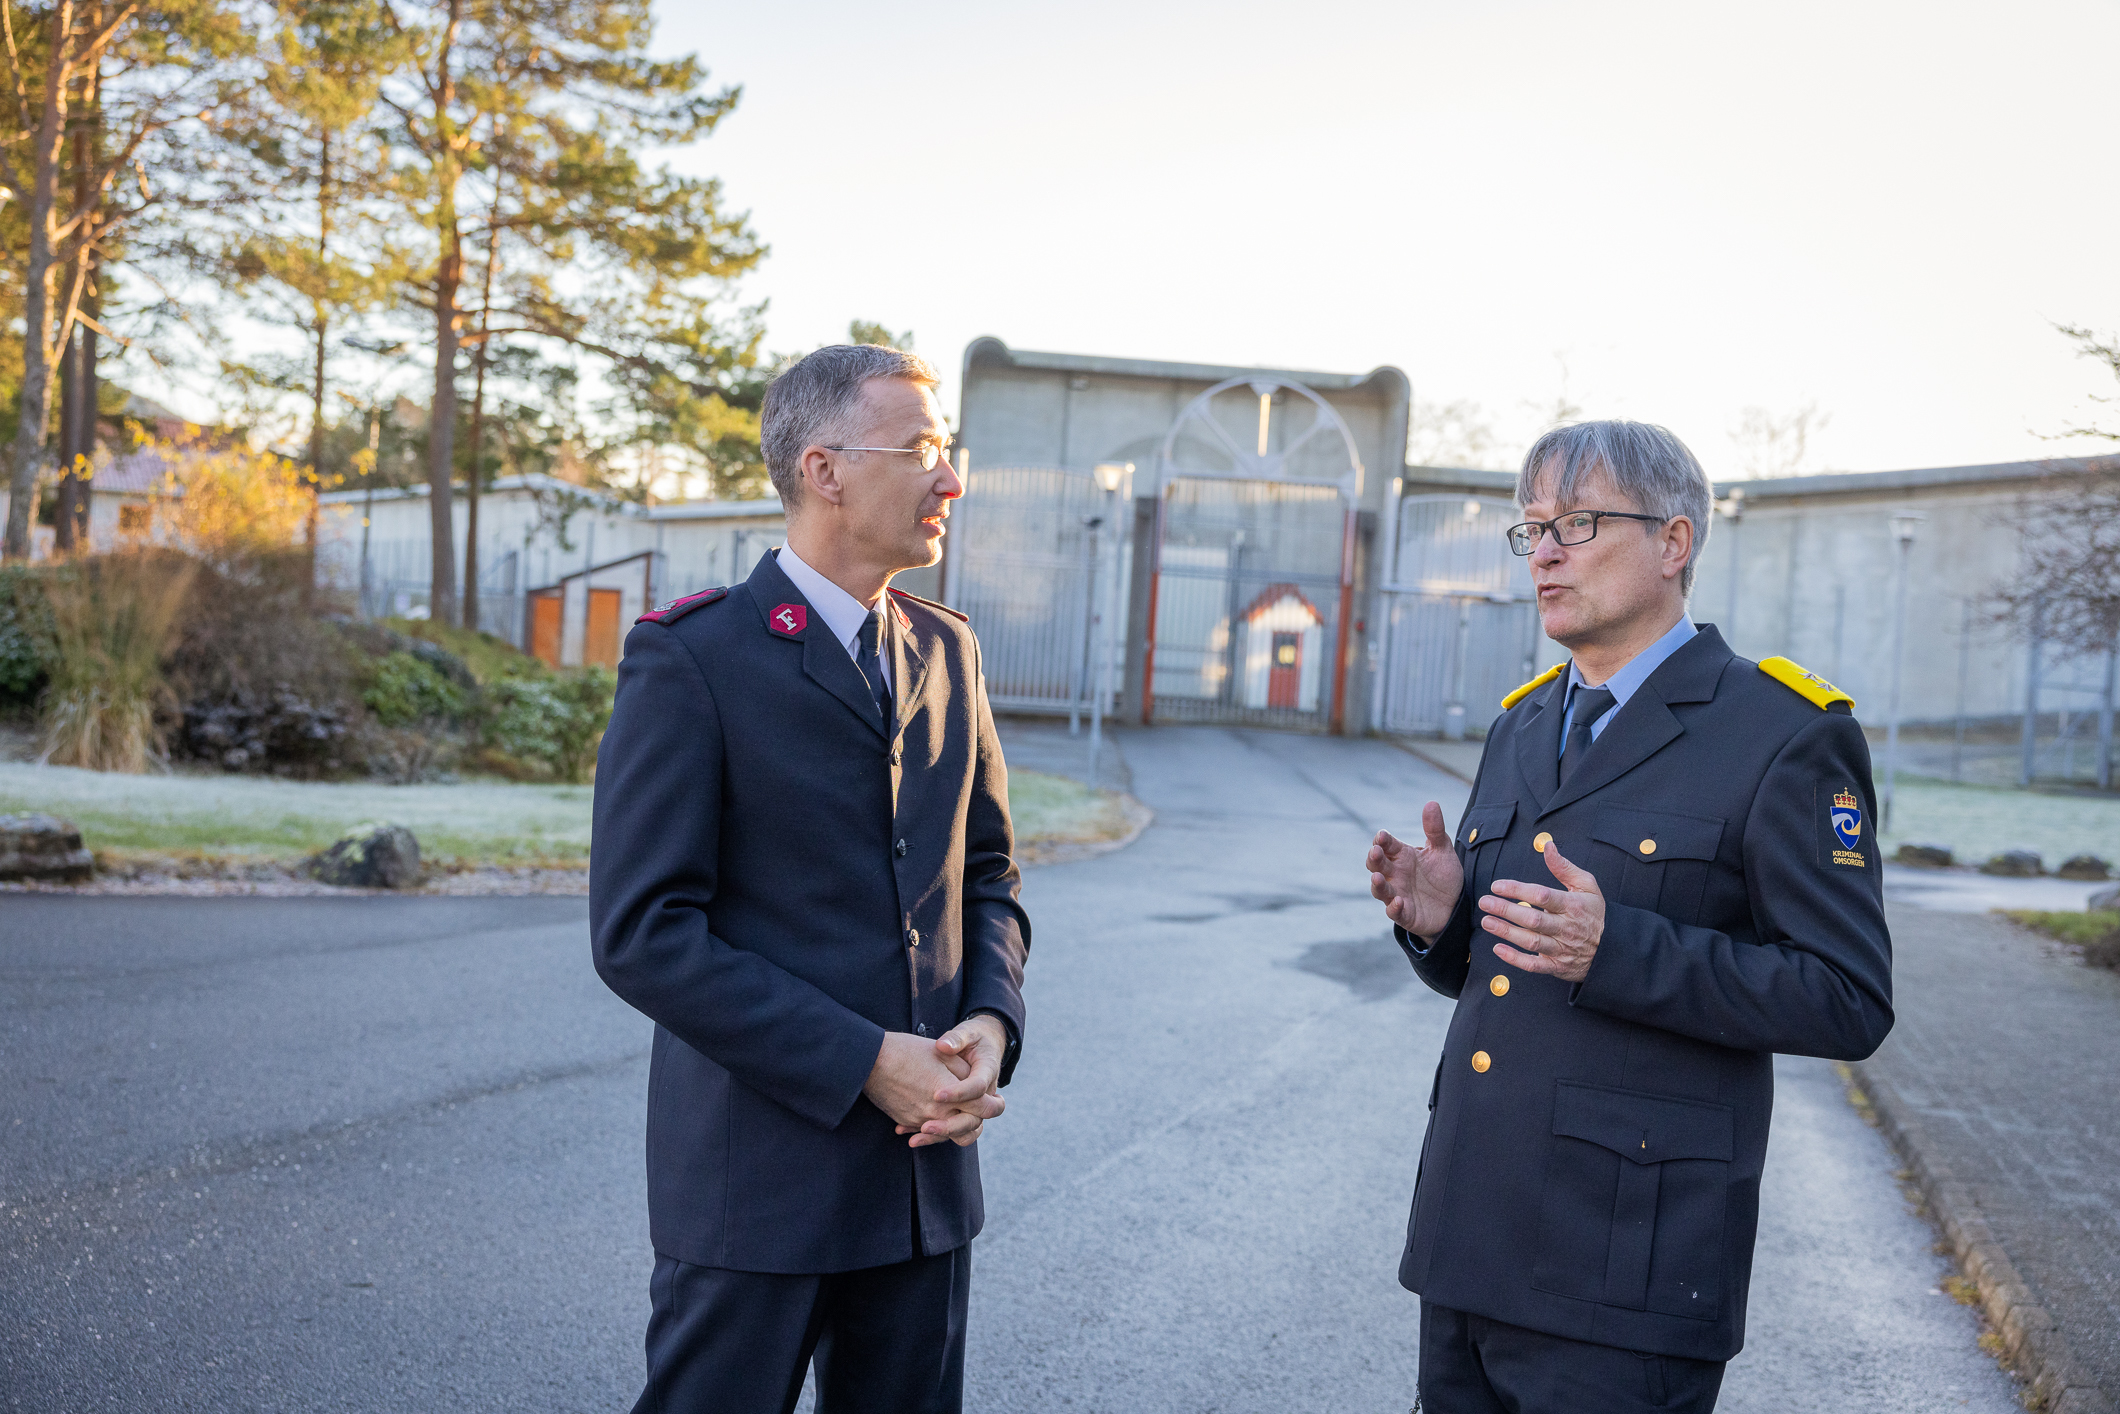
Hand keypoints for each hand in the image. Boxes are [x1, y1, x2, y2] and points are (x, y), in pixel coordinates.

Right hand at [864, 1021, 1006, 1149]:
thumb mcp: (943, 1055)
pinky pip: (927, 1130)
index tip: (999, 1099)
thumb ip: (965, 1073)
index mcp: (952, 1095)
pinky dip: (935, 1126)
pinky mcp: (907, 1121)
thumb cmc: (908, 1051)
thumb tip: (979, 1085)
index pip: (984, 1108)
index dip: (995, 1104)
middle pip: (969, 1127)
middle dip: (979, 1119)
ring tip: (964, 1114)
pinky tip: (936, 1115)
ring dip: (958, 1127)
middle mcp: (938, 1113)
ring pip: (949, 1134)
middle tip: (985, 1109)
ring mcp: (921, 1120)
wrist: (870, 1061)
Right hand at [1366, 801, 1464, 941]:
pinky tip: (1398, 902)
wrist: (1456, 905)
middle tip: (1376, 851)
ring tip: (1377, 877)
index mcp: (1402, 856)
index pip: (1386, 845)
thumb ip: (1435, 829)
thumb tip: (1431, 803)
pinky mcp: (1404, 914)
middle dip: (1374, 858)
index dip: (1382, 841)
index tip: (1382, 836)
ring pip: (1380, 889)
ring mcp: (1397, 894)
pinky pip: (1395, 912)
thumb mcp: (1442, 850)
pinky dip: (1394, 908)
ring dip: (1377, 884)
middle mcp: (1395, 874)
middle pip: (1377, 865)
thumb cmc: (1443, 876)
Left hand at [1479, 841, 1604, 983]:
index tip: (1497, 886)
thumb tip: (1547, 846)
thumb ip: (1564, 867)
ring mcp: (1562, 949)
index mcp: (1573, 906)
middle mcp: (1566, 928)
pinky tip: (1498, 949)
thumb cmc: (1593, 913)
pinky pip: (1534, 965)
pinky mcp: (1557, 966)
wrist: (1612, 949)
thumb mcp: (1587, 886)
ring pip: (1531, 942)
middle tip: (1484, 902)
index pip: (1542, 896)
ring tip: (1487, 922)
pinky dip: (1515, 959)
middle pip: (1533, 919)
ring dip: (1507, 932)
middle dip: (1506, 910)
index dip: (1517, 890)